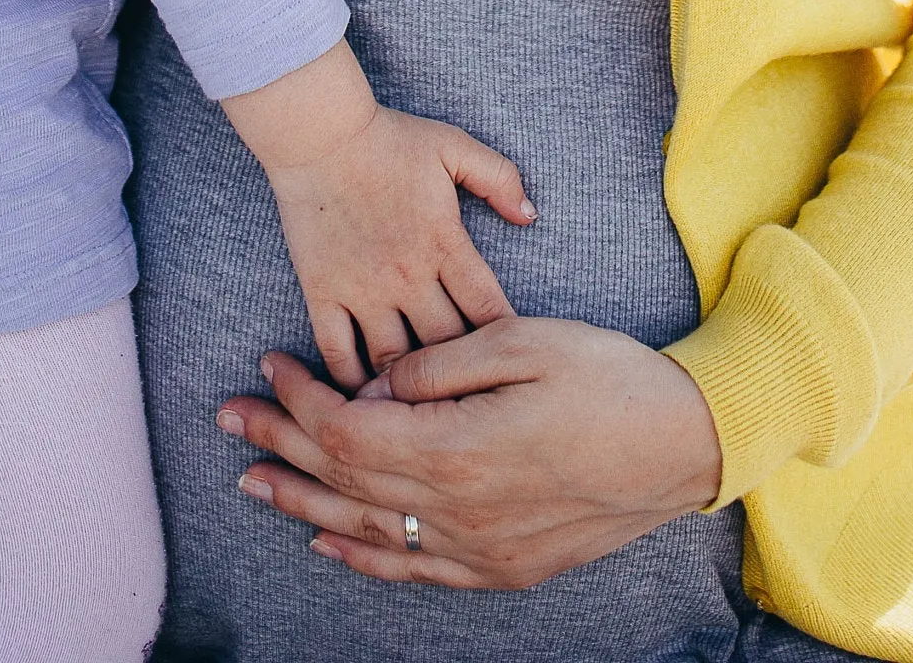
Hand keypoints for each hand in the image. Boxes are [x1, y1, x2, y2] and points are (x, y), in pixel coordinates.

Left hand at [219, 315, 724, 589]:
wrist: (683, 448)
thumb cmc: (610, 380)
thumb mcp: (524, 344)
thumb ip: (441, 367)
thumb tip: (378, 385)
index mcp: (457, 450)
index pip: (347, 430)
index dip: (300, 399)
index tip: (271, 362)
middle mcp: (456, 512)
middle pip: (342, 481)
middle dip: (281, 444)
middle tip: (228, 418)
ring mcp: (477, 548)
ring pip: (366, 530)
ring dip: (302, 501)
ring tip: (252, 481)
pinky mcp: (501, 567)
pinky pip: (411, 568)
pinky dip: (360, 556)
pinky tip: (328, 542)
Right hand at [224, 42, 534, 390]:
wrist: (320, 133)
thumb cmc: (390, 138)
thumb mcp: (454, 146)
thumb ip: (499, 177)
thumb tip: (530, 216)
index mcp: (445, 242)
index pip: (488, 310)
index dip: (505, 344)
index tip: (516, 368)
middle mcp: (408, 275)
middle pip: (446, 349)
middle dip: (463, 380)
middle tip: (477, 407)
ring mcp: (363, 288)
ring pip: (393, 362)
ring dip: (407, 392)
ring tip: (422, 419)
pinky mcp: (324, 293)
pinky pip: (337, 354)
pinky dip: (351, 383)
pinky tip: (364, 403)